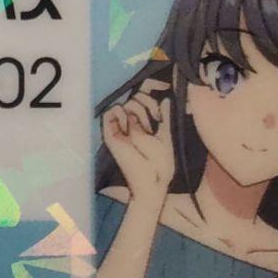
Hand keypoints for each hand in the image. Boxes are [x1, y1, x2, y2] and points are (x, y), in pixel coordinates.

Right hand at [101, 79, 173, 205]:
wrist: (150, 179)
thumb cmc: (161, 162)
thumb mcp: (167, 136)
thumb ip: (165, 116)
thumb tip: (166, 99)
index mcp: (146, 124)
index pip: (146, 100)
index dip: (153, 97)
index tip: (163, 101)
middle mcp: (133, 124)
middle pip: (136, 98)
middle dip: (147, 104)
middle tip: (154, 120)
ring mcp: (122, 128)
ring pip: (125, 103)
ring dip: (136, 110)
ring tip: (143, 126)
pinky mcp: (111, 134)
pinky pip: (110, 112)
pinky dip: (118, 113)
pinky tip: (128, 124)